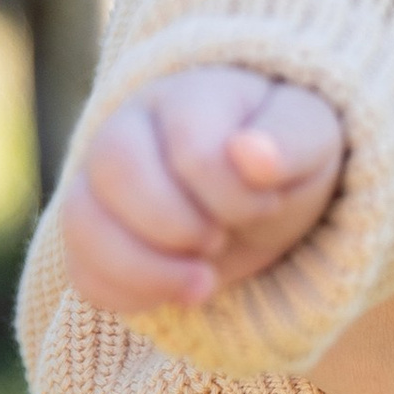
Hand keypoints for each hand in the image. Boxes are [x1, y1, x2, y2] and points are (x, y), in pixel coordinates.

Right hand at [62, 66, 345, 314]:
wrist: (264, 194)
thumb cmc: (284, 157)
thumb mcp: (311, 141)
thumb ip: (288, 142)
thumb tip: (252, 154)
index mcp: (189, 97)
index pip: (190, 145)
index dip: (230, 194)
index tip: (266, 206)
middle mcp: (130, 128)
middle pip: (115, 165)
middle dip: (176, 224)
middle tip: (220, 242)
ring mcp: (100, 182)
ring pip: (83, 221)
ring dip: (146, 269)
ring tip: (203, 286)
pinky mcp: (94, 235)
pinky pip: (82, 270)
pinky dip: (128, 295)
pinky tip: (177, 296)